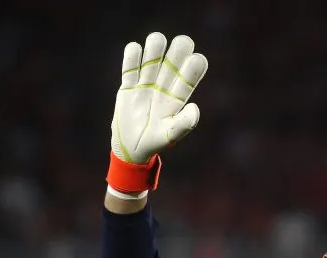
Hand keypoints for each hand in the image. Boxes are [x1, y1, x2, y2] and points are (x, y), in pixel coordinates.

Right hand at [110, 32, 207, 165]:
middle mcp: (164, 87)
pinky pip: (130, 66)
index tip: (197, 58)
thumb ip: (183, 124)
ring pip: (152, 59)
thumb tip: (195, 108)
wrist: (131, 147)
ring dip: (155, 48)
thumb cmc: (154, 142)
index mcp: (177, 98)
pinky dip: (132, 56)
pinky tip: (135, 49)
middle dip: (178, 51)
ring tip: (156, 41)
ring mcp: (146, 84)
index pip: (189, 78)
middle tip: (182, 43)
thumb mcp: (170, 136)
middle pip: (172, 62)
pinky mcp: (128, 86)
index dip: (194, 67)